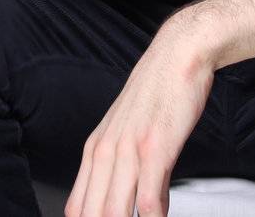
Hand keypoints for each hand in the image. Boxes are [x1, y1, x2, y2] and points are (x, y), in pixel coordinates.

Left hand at [65, 23, 214, 216]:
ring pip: (115, 211)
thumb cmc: (157, 93)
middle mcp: (106, 151)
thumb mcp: (127, 130)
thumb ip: (124, 167)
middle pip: (93, 214)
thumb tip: (132, 204)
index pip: (77, 207)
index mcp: (95, 149)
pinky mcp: (156, 148)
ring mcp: (129, 150)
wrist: (177, 54)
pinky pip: (149, 198)